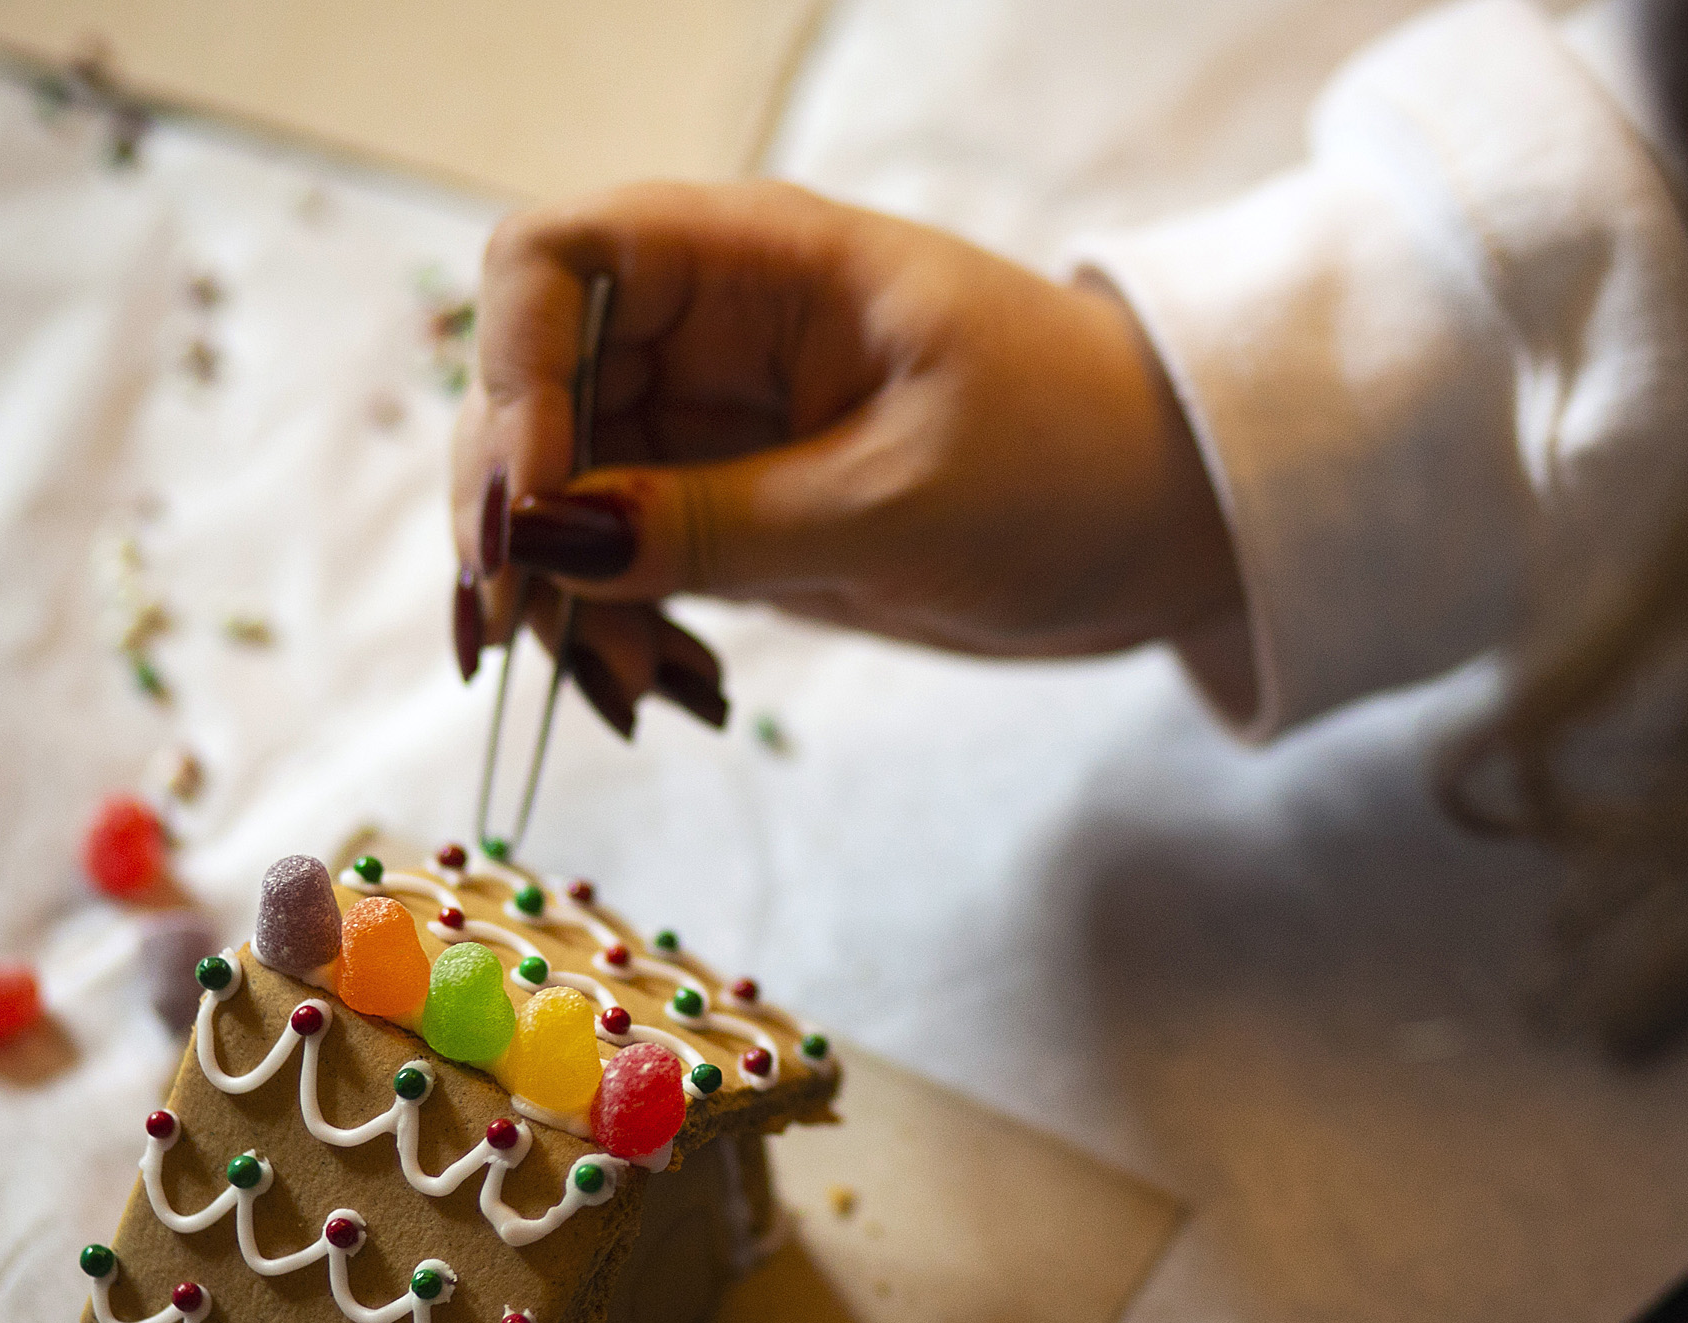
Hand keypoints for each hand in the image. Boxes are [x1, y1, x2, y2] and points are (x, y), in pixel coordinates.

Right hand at [450, 180, 1238, 733]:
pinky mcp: (734, 514)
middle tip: (521, 644)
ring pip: (562, 498)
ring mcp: (716, 425)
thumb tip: (539, 543)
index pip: (555, 261)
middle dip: (510, 519)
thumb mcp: (898, 500)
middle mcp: (716, 329)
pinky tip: (672, 692)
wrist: (1178, 522)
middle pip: (530, 392)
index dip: (510, 373)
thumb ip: (713, 524)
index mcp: (760, 261)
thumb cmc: (1078, 463)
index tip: (528, 511)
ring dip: (563, 601)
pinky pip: (622, 564)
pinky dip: (620, 630)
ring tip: (639, 696)